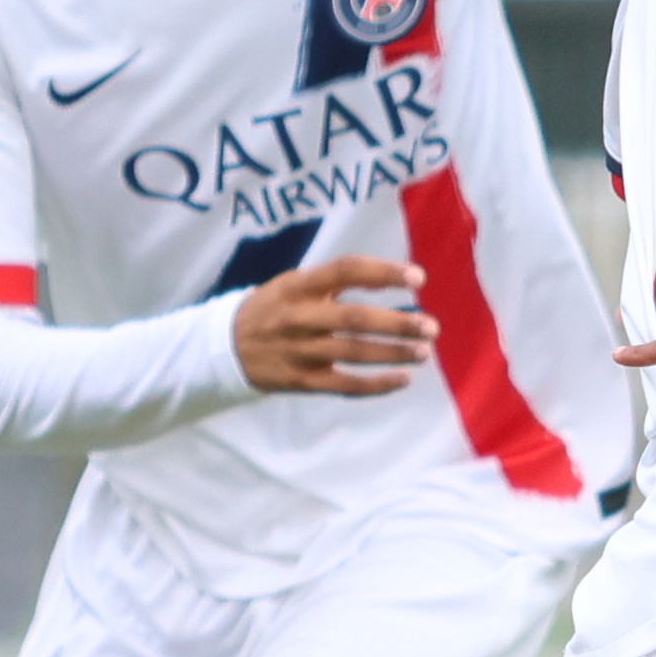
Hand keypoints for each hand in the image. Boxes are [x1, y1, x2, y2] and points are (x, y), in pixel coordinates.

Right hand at [231, 255, 432, 397]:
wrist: (224, 347)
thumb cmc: (273, 309)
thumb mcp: (294, 284)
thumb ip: (336, 280)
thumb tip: (391, 278)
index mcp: (299, 286)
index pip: (346, 270)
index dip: (384, 272)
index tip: (419, 278)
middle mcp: (299, 317)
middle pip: (355, 319)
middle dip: (398, 323)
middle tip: (431, 327)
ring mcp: (299, 351)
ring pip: (354, 354)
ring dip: (393, 354)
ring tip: (424, 352)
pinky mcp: (301, 381)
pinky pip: (344, 385)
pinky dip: (376, 385)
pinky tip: (403, 380)